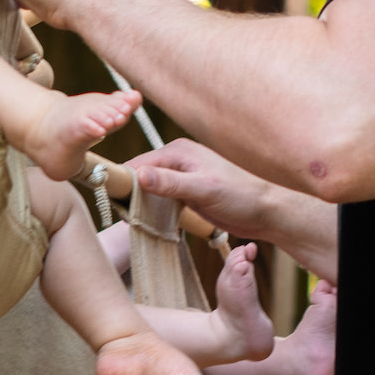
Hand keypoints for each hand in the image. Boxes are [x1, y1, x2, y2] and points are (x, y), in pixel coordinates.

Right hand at [131, 138, 270, 237]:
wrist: (264, 211)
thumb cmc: (240, 197)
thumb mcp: (204, 190)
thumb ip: (171, 183)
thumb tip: (139, 175)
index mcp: (178, 151)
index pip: (138, 164)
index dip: (121, 182)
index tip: (109, 203)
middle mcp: (177, 160)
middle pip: (139, 176)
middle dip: (128, 194)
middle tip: (121, 218)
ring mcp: (180, 177)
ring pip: (147, 189)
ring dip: (139, 204)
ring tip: (130, 222)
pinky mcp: (185, 192)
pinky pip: (159, 199)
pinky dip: (151, 209)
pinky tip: (146, 223)